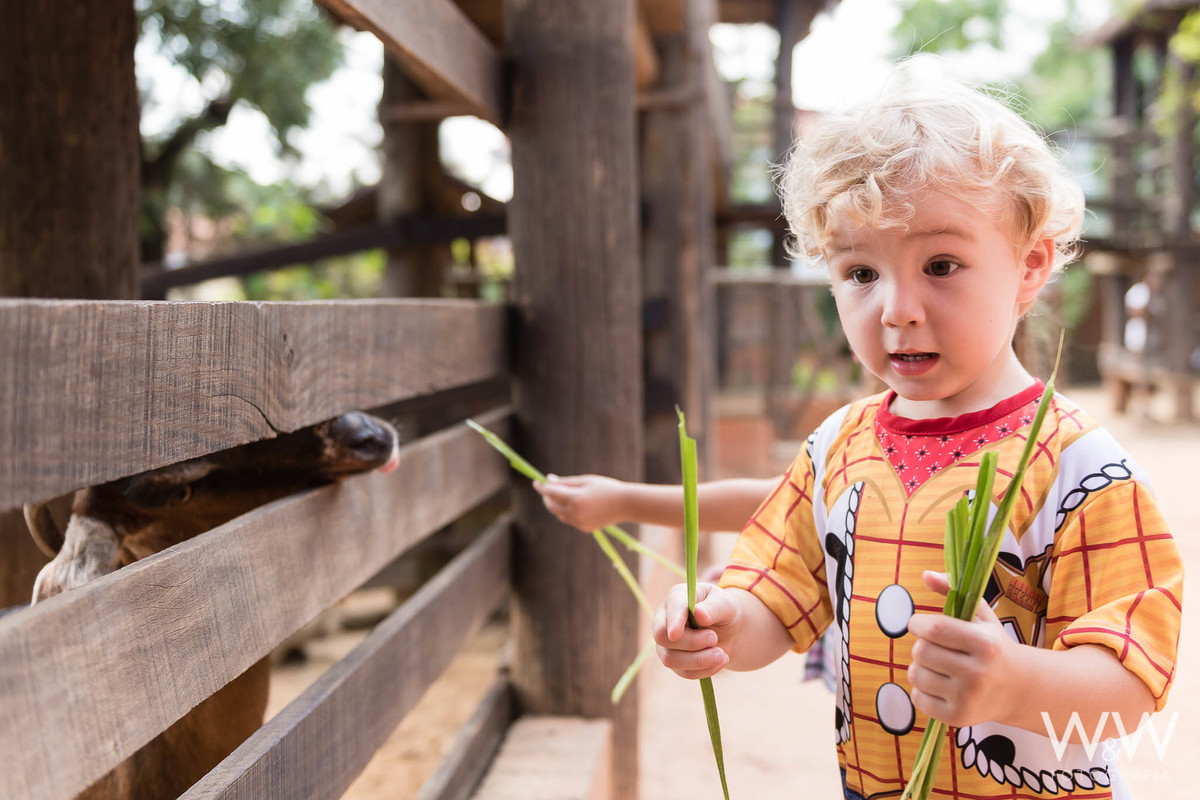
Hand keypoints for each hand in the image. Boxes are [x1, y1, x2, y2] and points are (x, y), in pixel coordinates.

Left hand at [533, 474, 626, 531]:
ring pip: (559, 514)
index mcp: (575, 499)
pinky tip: (574, 504)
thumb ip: (565, 482)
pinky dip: (567, 512)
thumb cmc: (606, 487)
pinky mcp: (585, 528)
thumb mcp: (585, 480)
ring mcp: (579, 523)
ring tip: (561, 494)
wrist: (626, 504)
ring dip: (556, 505)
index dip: (542, 487)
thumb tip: (548, 481)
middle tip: (547, 488)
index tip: (536, 481)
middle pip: (552, 506)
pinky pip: (570, 519)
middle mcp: (575, 514)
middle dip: (547, 497)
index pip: (551, 493)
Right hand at [653, 582, 737, 678]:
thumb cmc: (723, 609)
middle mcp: (664, 620)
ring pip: (670, 659)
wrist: (727, 628)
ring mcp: (666, 643)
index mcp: (676, 598)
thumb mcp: (725, 603)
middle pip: (661, 636)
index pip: (670, 609)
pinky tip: (721, 660)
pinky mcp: (675, 661)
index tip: (676, 634)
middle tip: (714, 638)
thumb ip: (713, 607)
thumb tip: (699, 614)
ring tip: (722, 654)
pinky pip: (685, 672)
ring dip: (699, 660)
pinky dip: (705, 670)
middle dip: (691, 642)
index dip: (673, 622)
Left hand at [905, 570, 1016, 727]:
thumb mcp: (981, 617)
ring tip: (938, 665)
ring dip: (920, 666)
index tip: (920, 624)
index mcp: (985, 644)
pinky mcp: (957, 718)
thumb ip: (954, 591)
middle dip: (921, 645)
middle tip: (934, 647)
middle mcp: (978, 673)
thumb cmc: (994, 647)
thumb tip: (926, 574)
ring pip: (915, 674)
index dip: (918, 623)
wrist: (1020, 690)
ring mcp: (967, 698)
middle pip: (921, 651)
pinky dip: (921, 689)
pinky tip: (940, 685)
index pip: (934, 628)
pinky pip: (917, 697)